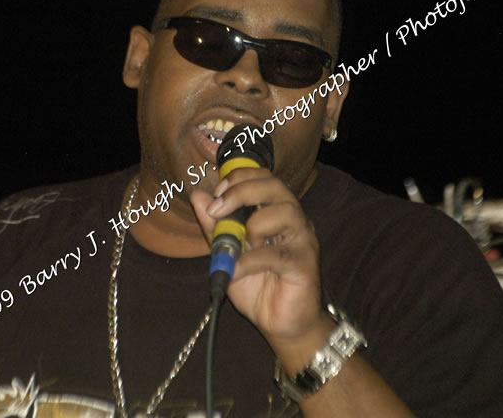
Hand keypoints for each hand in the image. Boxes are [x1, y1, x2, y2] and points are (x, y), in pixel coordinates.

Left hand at [189, 167, 325, 345]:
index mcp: (276, 212)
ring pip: (286, 212)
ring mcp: (302, 241)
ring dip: (254, 223)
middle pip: (275, 186)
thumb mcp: (228, 253)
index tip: (216, 193)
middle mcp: (294, 220)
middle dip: (242, 191)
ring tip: (239, 244)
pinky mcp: (304, 265)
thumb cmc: (258, 285)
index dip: (239, 178)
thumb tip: (198, 195)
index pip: (264, 177)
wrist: (281, 325)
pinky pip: (277, 254)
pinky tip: (236, 270)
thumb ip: (215, 226)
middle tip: (218, 208)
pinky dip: (251, 260)